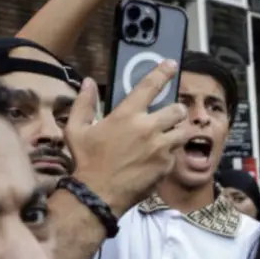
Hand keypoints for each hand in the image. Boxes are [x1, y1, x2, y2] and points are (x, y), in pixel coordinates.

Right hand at [65, 61, 188, 214]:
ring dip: (178, 132)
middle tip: (169, 116)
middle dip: (176, 111)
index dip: (163, 73)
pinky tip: (157, 159)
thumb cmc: (86, 161)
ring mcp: (161, 147)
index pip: (150, 87)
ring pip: (183, 131)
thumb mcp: (76, 129)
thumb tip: (87, 82)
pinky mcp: (167, 165)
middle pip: (177, 110)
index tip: (172, 65)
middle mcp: (148, 128)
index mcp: (127, 115)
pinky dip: (170, 154)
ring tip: (167, 137)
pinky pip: (176, 154)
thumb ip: (84, 103)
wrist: (99, 193)